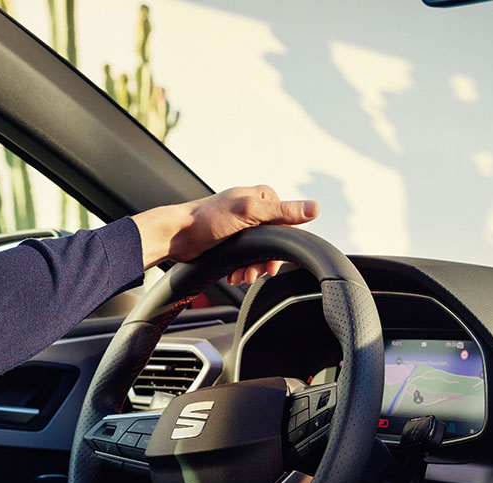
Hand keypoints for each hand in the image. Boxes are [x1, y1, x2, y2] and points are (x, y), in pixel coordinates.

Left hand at [132, 184, 320, 284]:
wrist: (177, 235)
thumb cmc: (208, 220)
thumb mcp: (249, 212)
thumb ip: (282, 211)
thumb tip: (315, 208)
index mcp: (263, 197)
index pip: (288, 224)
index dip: (282, 246)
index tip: (272, 262)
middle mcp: (255, 210)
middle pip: (275, 242)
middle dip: (265, 261)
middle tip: (254, 273)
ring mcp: (244, 226)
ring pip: (261, 253)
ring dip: (253, 269)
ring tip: (240, 276)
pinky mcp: (233, 242)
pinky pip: (247, 259)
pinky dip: (242, 270)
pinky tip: (234, 275)